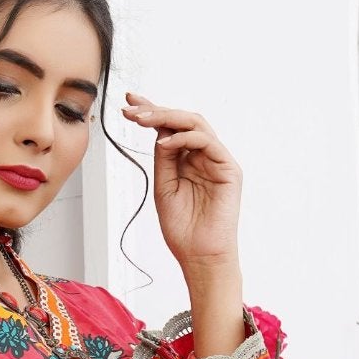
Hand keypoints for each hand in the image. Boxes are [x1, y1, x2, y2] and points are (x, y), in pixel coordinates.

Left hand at [122, 93, 242, 273]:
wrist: (199, 255)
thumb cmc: (182, 228)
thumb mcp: (164, 187)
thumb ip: (164, 160)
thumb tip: (158, 133)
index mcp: (188, 160)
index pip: (170, 129)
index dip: (151, 112)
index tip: (129, 103)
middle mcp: (204, 156)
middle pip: (182, 121)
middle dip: (155, 110)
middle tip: (131, 108)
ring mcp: (218, 161)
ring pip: (195, 124)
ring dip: (166, 118)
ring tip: (142, 121)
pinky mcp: (229, 169)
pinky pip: (207, 142)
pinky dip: (184, 138)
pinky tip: (163, 143)